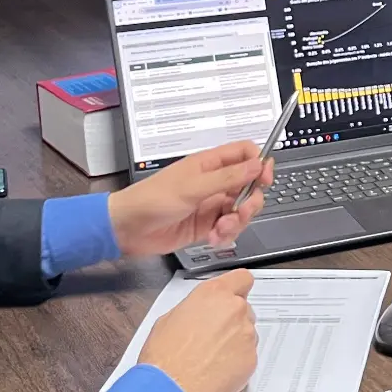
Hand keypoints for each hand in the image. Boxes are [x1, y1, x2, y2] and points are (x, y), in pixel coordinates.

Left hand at [108, 141, 273, 255]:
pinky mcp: (207, 225)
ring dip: (237, 222)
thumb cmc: (151, 200)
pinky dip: (226, 234)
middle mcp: (213, 182)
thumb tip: (256, 165)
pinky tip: (214, 237)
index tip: (263, 180)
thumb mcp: (192, 187)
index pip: (245, 154)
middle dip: (251, 200)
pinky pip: (229, 227)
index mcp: (209, 164)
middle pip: (249, 185)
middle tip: (241, 211)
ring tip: (221, 229)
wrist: (128, 229)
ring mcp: (211, 204)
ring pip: (241, 209)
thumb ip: (228, 177)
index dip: (259, 164)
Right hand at [138, 270, 259, 391]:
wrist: (169, 391)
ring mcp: (246, 335)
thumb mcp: (169, 319)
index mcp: (213, 294)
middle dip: (232, 319)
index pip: (242, 278)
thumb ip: (195, 308)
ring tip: (210, 357)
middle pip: (244, 308)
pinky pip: (247, 355)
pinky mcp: (251, 359)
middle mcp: (234, 310)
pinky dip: (237, 361)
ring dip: (234, 341)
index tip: (234, 295)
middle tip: (212, 335)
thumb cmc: (164, 357)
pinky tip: (216, 370)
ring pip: (247, 332)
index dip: (237, 288)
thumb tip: (201, 313)